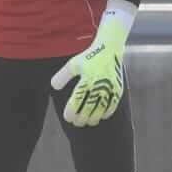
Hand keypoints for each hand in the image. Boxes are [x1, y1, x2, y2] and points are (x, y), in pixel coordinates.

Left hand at [50, 8, 131, 126]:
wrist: (110, 48)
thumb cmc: (89, 57)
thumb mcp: (73, 64)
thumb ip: (62, 76)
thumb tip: (54, 87)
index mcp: (86, 78)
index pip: (77, 100)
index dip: (71, 111)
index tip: (67, 117)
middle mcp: (99, 84)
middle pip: (89, 108)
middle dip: (82, 118)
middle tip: (76, 123)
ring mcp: (110, 87)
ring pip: (101, 109)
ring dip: (94, 118)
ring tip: (88, 122)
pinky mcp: (118, 88)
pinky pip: (112, 104)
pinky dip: (107, 113)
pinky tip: (101, 116)